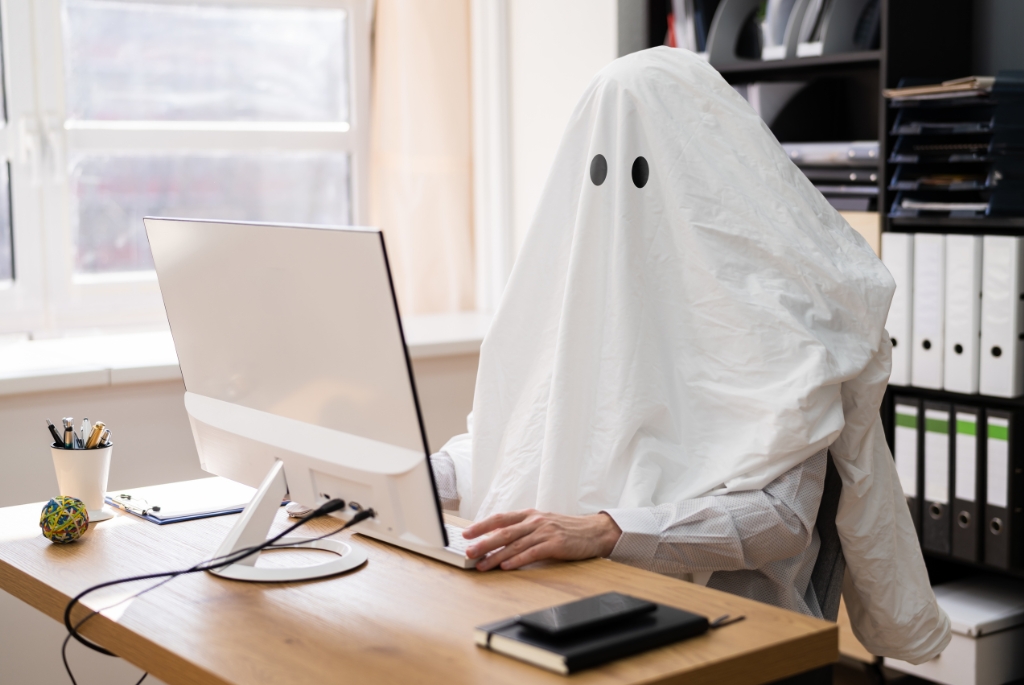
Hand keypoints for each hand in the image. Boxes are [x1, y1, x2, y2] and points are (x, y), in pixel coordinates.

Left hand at [462, 509, 621, 570]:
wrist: (594, 531)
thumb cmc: (566, 529)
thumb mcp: (542, 523)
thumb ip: (522, 529)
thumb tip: (497, 538)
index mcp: (529, 515)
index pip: (500, 518)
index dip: (482, 525)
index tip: (466, 533)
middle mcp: (535, 521)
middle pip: (504, 532)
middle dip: (483, 542)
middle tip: (468, 552)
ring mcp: (545, 532)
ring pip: (515, 544)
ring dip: (496, 556)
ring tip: (482, 565)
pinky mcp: (555, 544)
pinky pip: (532, 553)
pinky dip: (518, 560)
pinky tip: (507, 566)